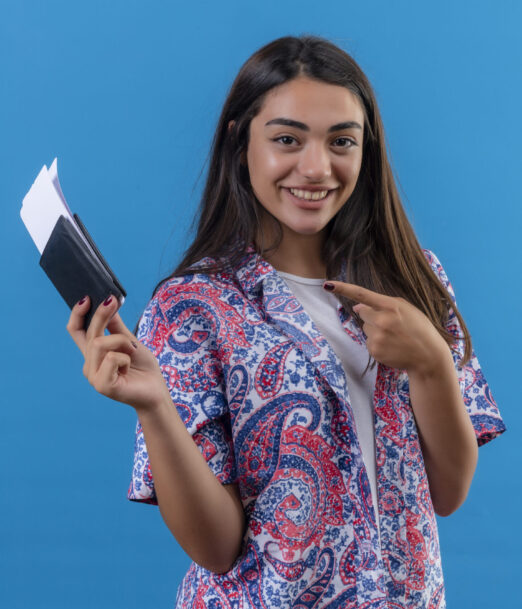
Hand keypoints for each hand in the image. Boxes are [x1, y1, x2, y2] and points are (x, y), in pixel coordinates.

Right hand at [66, 295, 170, 411]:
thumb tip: (108, 302)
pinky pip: (111, 358)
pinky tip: (129, 369)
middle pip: (90, 332)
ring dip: (122, 342)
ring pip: (100, 343)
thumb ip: (117, 326)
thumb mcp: (130, 341)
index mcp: (94, 354)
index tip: (86, 297)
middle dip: (102, 314)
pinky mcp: (102, 385)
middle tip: (114, 300)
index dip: (77, 314)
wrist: (156, 392)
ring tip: (132, 352)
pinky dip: (125, 359)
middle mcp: (89, 364)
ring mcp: (93, 376)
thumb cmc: (143, 368)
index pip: (76, 331)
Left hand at [324, 281, 449, 373]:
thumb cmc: (419, 328)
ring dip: (375, 331)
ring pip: (365, 328)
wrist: (428, 355)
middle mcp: (382, 320)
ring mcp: (378, 337)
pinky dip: (377, 344)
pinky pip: (368, 342)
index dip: (344, 289)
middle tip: (391, 325)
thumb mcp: (406, 309)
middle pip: (363, 313)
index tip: (328, 285)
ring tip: (394, 337)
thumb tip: (357, 306)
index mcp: (392, 306)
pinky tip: (392, 346)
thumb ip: (381, 304)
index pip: (363, 294)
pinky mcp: (375, 350)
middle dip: (372, 317)